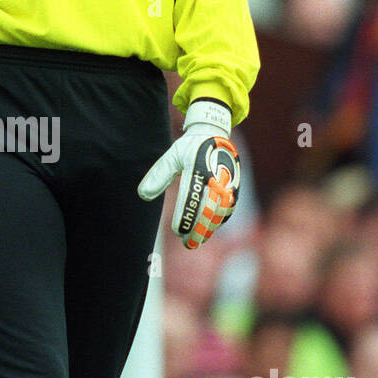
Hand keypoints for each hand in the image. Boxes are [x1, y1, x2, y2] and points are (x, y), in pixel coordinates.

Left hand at [137, 99, 239, 248]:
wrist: (215, 133)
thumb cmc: (190, 146)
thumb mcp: (171, 156)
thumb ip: (158, 175)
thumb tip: (143, 195)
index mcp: (199, 170)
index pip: (191, 200)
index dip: (184, 218)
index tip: (177, 231)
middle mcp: (216, 179)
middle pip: (207, 211)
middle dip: (197, 230)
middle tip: (187, 244)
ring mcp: (228, 184)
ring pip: (219, 213)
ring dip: (209, 230)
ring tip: (197, 242)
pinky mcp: (234, 187)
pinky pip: (228, 209)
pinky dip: (219, 222)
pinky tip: (209, 231)